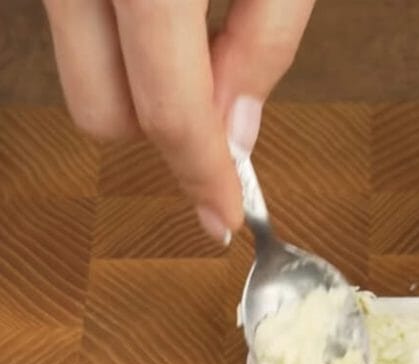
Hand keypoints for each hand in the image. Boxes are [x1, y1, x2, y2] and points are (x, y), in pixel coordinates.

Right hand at [41, 0, 314, 241]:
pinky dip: (126, 51)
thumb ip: (265, 43)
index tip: (226, 215)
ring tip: (202, 35)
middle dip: (167, 132)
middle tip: (225, 99)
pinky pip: (80, 38)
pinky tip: (172, 20)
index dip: (204, 174)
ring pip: (84, 80)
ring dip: (143, 87)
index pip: (170, 110)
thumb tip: (236, 132)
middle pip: (104, 114)